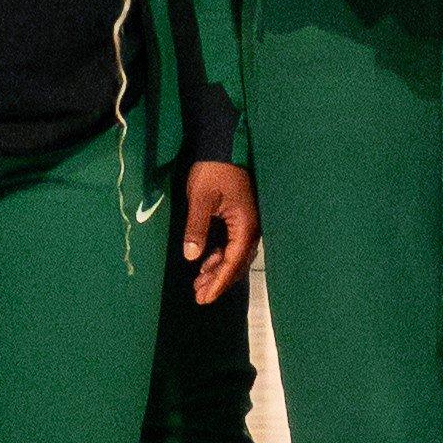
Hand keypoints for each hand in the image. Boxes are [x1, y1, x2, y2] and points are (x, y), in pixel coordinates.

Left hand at [178, 160, 259, 302]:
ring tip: (198, 283)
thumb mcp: (201, 199)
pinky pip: (233, 245)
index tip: (204, 298)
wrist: (223, 144)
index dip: (218, 281)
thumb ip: (197, 228)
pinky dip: (220, 257)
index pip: (232, 261)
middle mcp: (251, 227)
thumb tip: (191, 257)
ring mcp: (247, 222)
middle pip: (237, 262)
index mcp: (245, 225)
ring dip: (218, 270)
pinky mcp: (240, 218)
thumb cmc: (213, 171)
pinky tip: (205, 263)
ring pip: (235, 255)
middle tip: (199, 297)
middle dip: (218, 281)